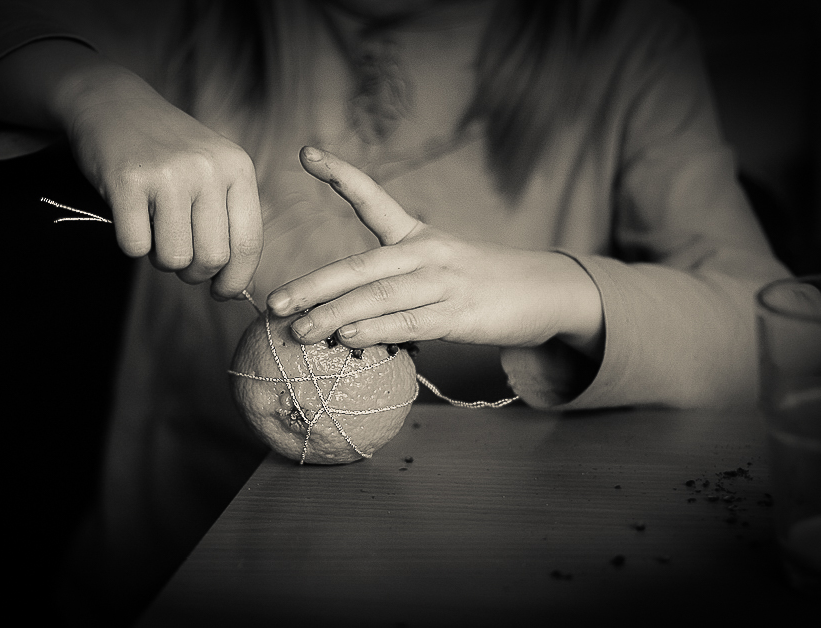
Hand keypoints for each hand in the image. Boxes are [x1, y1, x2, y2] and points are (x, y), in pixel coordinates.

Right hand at [0, 40, 261, 295]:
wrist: (113, 103)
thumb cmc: (167, 150)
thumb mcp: (212, 170)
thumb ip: (228, 219)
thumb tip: (236, 287)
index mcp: (237, 168)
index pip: (249, 243)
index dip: (236, 279)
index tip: (222, 292)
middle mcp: (207, 168)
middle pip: (212, 258)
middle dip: (194, 273)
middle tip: (179, 257)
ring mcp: (168, 174)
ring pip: (174, 258)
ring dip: (161, 258)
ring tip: (155, 232)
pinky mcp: (127, 181)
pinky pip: (135, 247)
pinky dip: (131, 245)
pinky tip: (131, 219)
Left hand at [266, 147, 604, 357]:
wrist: (545, 292)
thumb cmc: (482, 283)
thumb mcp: (439, 266)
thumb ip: (393, 286)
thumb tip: (341, 318)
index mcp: (418, 235)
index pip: (374, 198)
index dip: (340, 175)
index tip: (305, 153)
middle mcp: (426, 252)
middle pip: (360, 266)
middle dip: (313, 286)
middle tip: (275, 304)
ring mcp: (443, 282)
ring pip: (379, 297)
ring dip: (335, 315)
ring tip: (299, 330)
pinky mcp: (460, 313)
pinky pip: (411, 322)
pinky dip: (377, 330)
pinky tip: (348, 338)